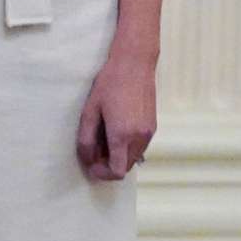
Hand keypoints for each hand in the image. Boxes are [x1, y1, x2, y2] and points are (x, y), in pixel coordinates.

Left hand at [76, 53, 156, 181]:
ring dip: (118, 156)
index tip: (91, 166)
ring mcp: (149, 133)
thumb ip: (87, 139)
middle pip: (125, 167)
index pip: (117, 171)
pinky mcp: (153, 127)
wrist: (134, 66)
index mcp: (122, 135)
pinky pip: (140, 147)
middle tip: (93, 150)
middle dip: (108, 164)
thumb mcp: (90, 112)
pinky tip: (114, 130)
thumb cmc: (109, 85)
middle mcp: (139, 138)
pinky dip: (127, 147)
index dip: (103, 174)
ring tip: (102, 137)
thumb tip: (88, 159)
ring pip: (133, 158)